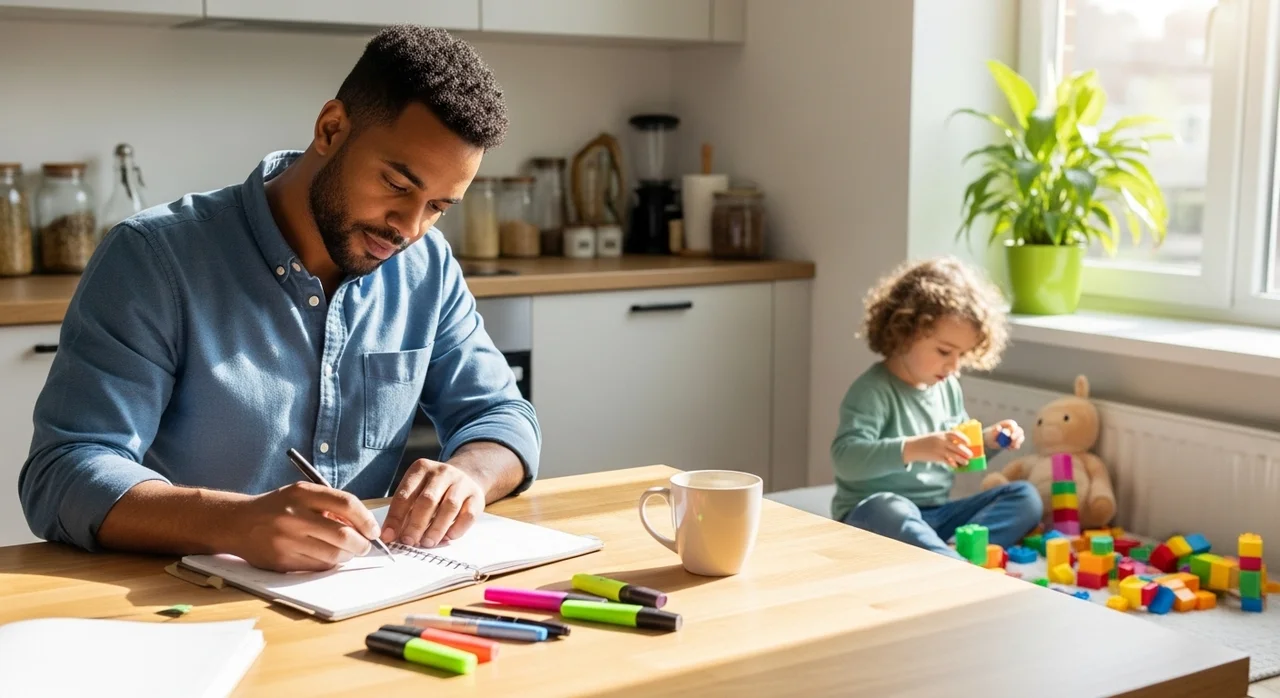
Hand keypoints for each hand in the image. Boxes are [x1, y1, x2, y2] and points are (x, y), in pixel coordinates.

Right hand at [229, 482, 378, 571]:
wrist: (237, 523)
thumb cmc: (277, 507)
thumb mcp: (300, 494)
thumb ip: (329, 505)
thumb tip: (362, 526)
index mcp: (302, 494)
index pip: (346, 504)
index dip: (366, 519)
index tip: (373, 530)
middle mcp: (294, 516)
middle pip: (343, 535)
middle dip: (361, 544)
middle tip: (364, 546)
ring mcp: (287, 540)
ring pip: (332, 555)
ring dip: (346, 557)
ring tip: (346, 552)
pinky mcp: (281, 561)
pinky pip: (316, 567)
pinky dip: (328, 564)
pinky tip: (327, 558)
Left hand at [382, 459, 485, 547]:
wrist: (465, 477)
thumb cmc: (433, 490)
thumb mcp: (416, 492)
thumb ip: (403, 512)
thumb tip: (390, 536)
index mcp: (421, 468)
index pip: (404, 494)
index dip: (395, 517)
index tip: (389, 536)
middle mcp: (442, 472)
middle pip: (427, 500)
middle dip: (416, 524)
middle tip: (409, 542)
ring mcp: (461, 482)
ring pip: (449, 507)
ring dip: (436, 528)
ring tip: (427, 543)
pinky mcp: (476, 495)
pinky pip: (468, 514)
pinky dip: (457, 529)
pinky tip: (448, 537)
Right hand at [904, 431, 972, 467]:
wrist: (913, 447)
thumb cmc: (926, 442)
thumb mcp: (936, 436)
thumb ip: (945, 439)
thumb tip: (958, 444)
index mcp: (942, 434)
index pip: (955, 434)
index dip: (964, 438)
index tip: (969, 443)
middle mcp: (941, 441)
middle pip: (957, 447)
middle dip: (965, 452)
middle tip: (970, 455)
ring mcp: (939, 450)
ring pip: (954, 455)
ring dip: (961, 459)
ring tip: (966, 462)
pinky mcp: (936, 457)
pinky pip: (947, 461)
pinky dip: (953, 464)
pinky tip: (956, 465)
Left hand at [985, 419, 1024, 450]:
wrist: (990, 443)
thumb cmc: (990, 436)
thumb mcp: (990, 434)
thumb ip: (994, 431)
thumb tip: (999, 428)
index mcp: (1006, 424)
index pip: (1012, 423)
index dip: (1013, 427)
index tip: (1010, 433)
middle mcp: (1013, 429)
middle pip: (1019, 430)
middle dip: (1017, 435)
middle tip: (1012, 439)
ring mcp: (1016, 435)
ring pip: (1021, 438)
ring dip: (1016, 442)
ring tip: (1008, 446)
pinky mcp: (1016, 443)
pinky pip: (1018, 445)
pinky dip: (1014, 447)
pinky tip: (1008, 448)